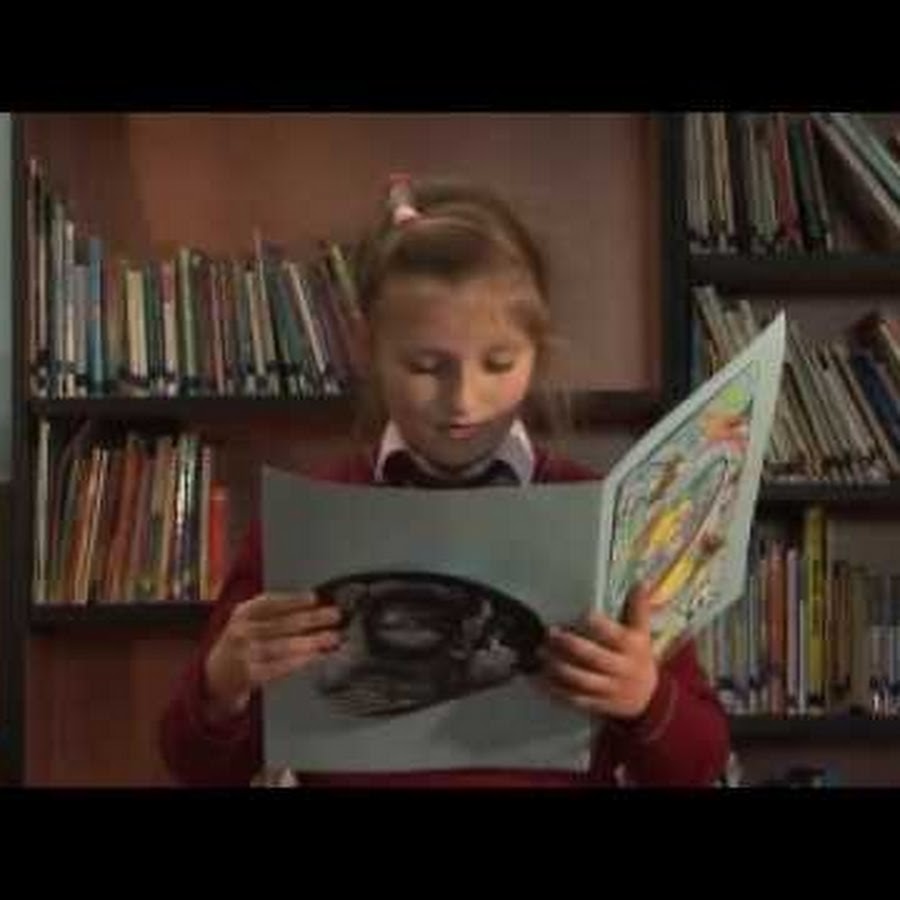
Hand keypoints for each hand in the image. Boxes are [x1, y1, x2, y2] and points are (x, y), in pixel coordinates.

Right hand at [204, 592, 342, 722]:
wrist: (214, 677)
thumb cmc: (241, 644)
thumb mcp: (249, 621)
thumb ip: (275, 613)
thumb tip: (315, 607)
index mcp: (243, 613)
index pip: (270, 602)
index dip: (293, 599)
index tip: (315, 598)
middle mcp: (242, 631)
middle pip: (281, 623)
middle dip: (311, 618)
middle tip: (334, 615)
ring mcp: (244, 654)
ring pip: (281, 646)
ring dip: (310, 641)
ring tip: (331, 638)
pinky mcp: (249, 676)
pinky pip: (277, 668)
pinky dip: (298, 662)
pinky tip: (315, 658)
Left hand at [538, 584, 658, 720]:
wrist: (649, 700)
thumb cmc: (639, 657)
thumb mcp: (642, 633)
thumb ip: (638, 608)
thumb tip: (641, 581)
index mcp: (632, 649)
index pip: (616, 636)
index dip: (601, 626)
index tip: (584, 613)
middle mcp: (620, 669)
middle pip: (594, 658)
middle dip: (571, 645)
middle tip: (550, 632)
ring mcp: (608, 689)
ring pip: (581, 680)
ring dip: (558, 667)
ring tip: (540, 653)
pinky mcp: (596, 704)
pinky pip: (573, 698)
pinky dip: (553, 690)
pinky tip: (537, 679)